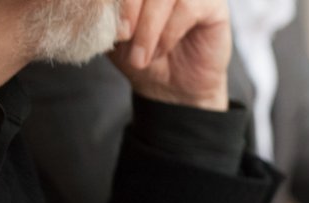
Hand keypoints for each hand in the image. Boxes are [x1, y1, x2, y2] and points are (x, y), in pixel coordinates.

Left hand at [109, 0, 231, 110]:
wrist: (174, 87)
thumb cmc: (143, 56)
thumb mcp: (114, 33)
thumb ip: (107, 12)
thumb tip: (95, 2)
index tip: (110, 26)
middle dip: (128, 9)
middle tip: (122, 37)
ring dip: (148, 26)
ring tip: (141, 56)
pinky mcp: (213, 4)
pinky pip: (187, 7)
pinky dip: (168, 32)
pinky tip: (162, 50)